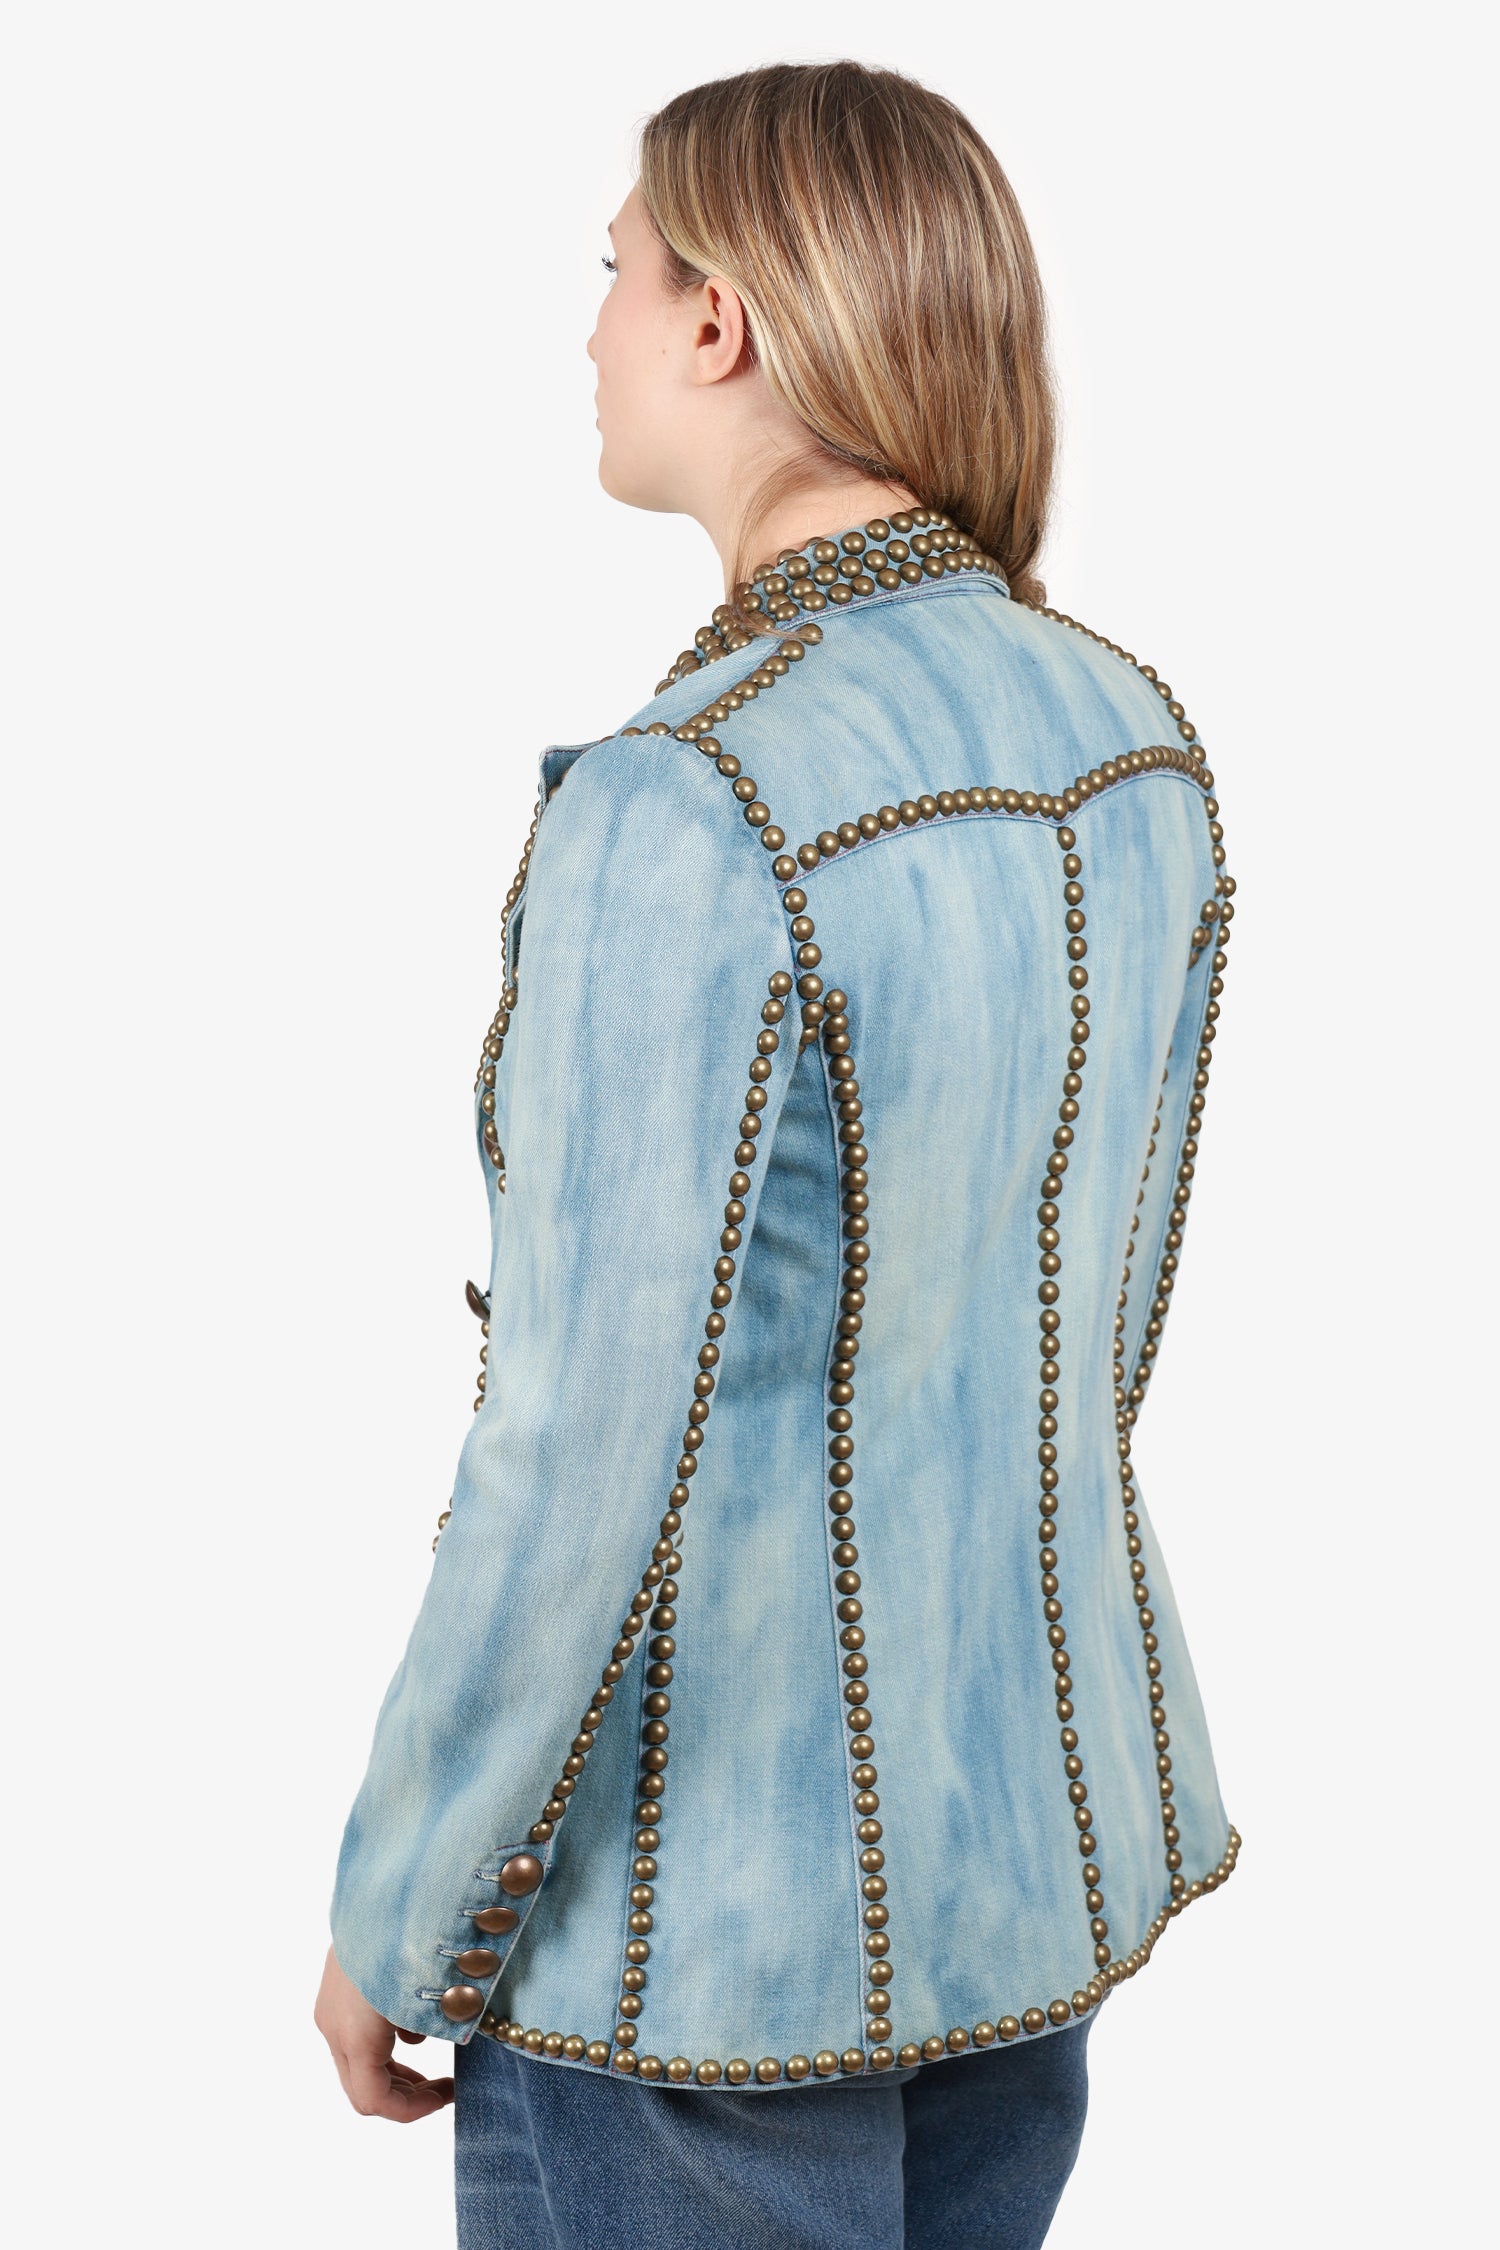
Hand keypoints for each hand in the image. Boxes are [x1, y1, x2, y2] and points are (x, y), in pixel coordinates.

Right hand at [315, 1944, 455, 2121]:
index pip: (373, 2101)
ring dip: (392, 2069)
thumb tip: (435, 2045)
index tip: (448, 2095)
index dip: (411, 2111)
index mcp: (355, 2033)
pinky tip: (414, 2021)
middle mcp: (334, 2023)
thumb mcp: (435, 1991)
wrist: (390, 1874)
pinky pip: (354, 2028)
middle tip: (443, 2087)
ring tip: (434, 2059)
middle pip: (360, 2086)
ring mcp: (330, 2001)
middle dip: (403, 2094)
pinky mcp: (337, 1980)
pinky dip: (383, 2039)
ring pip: (355, 2058)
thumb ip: (434, 2029)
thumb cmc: (419, 1933)